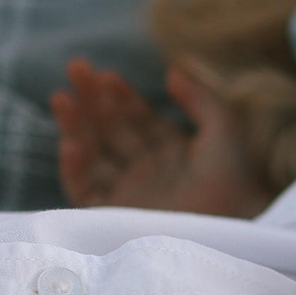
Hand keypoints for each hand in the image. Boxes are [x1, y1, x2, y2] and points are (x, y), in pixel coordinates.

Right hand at [50, 57, 272, 217]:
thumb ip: (200, 99)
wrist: (231, 226)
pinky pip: (86, 192)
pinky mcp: (116, 220)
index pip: (139, 120)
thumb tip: (172, 71)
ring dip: (75, 127)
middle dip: (91, 101)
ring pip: (92, 157)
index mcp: (173, 155)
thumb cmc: (234, 181)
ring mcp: (130, 196)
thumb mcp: (223, 130)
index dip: (121, 96)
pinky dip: (75, 170)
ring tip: (61, 97)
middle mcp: (148, 174)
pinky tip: (71, 144)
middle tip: (75, 68)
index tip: (106, 73)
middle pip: (111, 132)